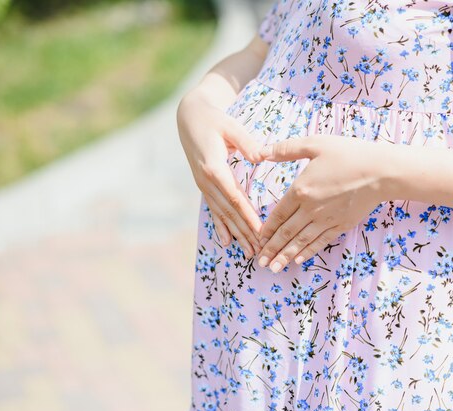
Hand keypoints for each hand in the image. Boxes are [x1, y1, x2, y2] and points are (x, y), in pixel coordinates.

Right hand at [177, 94, 263, 258]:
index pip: (235, 197)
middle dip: (245, 232)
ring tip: (249, 252)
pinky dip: (220, 226)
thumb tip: (262, 156)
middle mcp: (206, 181)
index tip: (261, 231)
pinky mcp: (204, 186)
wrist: (190, 117)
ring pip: (222, 214)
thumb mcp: (230, 126)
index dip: (248, 216)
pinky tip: (226, 242)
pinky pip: (213, 210)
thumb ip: (247, 142)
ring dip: (236, 234)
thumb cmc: (214, 119)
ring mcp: (203, 185)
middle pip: (229, 211)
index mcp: (214, 168)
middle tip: (260, 251)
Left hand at [255, 134, 387, 271]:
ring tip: (275, 268)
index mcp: (301, 190)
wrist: (380, 171)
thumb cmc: (349, 154)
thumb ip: (287, 149)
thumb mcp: (315, 144)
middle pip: (286, 232)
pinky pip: (321, 241)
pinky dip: (308, 251)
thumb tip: (261, 152)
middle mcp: (311, 209)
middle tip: (261, 262)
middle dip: (272, 249)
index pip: (278, 214)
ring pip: (301, 241)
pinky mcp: (342, 225)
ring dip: (286, 255)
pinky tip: (299, 259)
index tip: (258, 239)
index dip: (267, 228)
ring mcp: (327, 219)